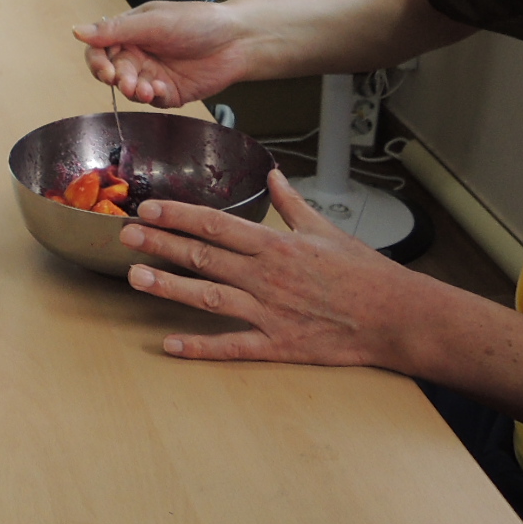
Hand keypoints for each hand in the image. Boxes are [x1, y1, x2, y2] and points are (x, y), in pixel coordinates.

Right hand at [74, 0, 252, 107]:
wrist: (237, 40)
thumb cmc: (198, 21)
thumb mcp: (154, 21)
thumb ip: (116, 30)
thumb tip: (77, 31)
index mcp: (130, 31)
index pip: (99, 48)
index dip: (97, 61)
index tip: (106, 71)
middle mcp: (138, 53)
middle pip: (112, 72)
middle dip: (117, 79)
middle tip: (128, 83)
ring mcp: (153, 74)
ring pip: (130, 90)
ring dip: (134, 91)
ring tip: (148, 89)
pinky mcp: (170, 92)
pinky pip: (153, 101)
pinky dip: (155, 97)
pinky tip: (164, 89)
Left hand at [115, 170, 425, 365]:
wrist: (397, 317)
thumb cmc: (366, 273)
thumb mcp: (327, 229)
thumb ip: (292, 204)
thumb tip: (273, 176)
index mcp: (277, 244)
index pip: (217, 223)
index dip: (179, 215)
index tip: (149, 208)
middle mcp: (267, 275)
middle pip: (204, 255)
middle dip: (161, 244)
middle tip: (125, 235)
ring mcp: (271, 311)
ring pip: (209, 297)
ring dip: (169, 287)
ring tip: (135, 277)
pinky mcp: (279, 344)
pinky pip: (233, 346)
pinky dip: (201, 346)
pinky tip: (171, 344)